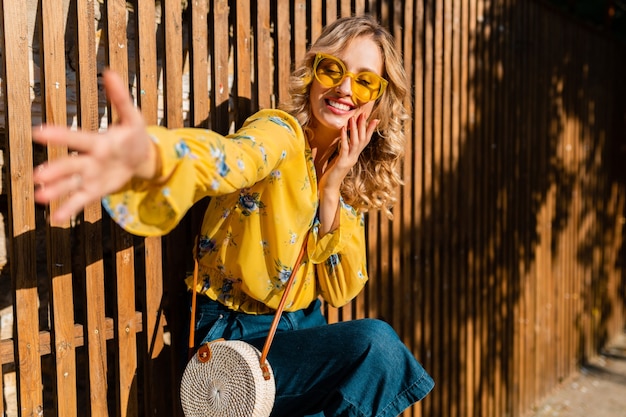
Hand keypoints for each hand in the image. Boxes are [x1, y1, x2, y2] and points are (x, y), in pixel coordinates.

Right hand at [33, 69, 157, 222]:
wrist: (141, 157)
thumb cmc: (132, 134)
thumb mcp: (132, 116)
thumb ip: (120, 98)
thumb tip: (110, 72)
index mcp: (97, 141)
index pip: (77, 138)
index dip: (60, 136)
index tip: (39, 132)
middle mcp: (90, 159)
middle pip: (71, 165)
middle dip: (56, 170)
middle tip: (38, 175)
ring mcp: (91, 175)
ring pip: (72, 183)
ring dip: (57, 191)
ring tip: (41, 197)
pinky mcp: (96, 189)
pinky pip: (82, 199)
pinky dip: (69, 209)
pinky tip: (56, 219)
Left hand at [318, 113, 378, 194]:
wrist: (329, 188)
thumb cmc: (333, 174)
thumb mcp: (340, 160)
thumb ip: (344, 151)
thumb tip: (345, 141)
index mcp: (354, 156)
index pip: (365, 141)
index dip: (370, 130)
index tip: (374, 119)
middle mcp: (354, 157)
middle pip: (362, 139)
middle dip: (363, 126)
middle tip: (364, 114)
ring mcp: (349, 160)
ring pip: (355, 142)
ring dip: (354, 129)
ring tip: (353, 118)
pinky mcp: (342, 163)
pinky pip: (344, 148)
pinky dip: (344, 137)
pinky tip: (343, 128)